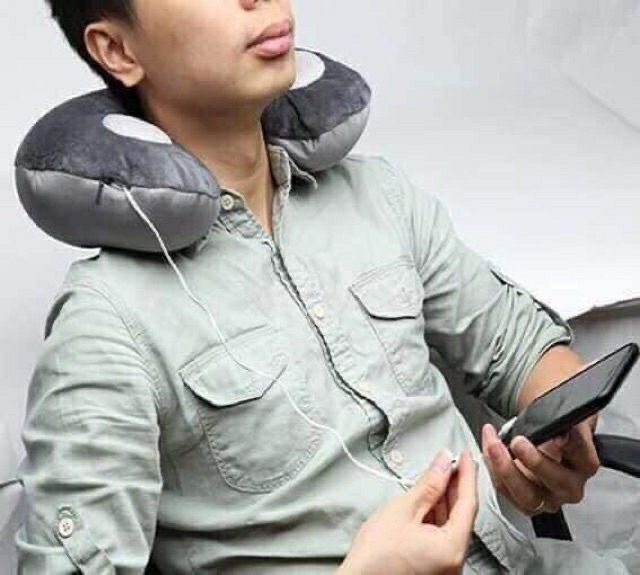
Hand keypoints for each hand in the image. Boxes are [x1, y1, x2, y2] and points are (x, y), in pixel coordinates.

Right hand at [338, 450, 477, 574]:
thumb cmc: (375, 557)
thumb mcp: (402, 510)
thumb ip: (428, 484)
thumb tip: (443, 464)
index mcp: (451, 548)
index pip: (468, 503)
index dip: (467, 475)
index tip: (465, 456)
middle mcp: (454, 561)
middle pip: (462, 515)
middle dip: (455, 486)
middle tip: (450, 462)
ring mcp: (445, 566)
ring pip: (452, 524)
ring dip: (445, 499)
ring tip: (437, 477)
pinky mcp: (435, 567)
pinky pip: (443, 535)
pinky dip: (437, 516)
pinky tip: (429, 501)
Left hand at [482, 414, 599, 515]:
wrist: (539, 439)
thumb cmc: (551, 428)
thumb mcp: (561, 415)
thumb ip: (564, 420)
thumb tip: (561, 432)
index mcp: (585, 463)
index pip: (582, 455)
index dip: (570, 446)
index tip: (555, 436)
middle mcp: (570, 486)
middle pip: (556, 482)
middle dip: (535, 461)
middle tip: (518, 441)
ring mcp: (548, 498)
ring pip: (528, 495)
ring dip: (506, 468)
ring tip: (493, 445)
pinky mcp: (525, 502)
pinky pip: (506, 491)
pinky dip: (493, 470)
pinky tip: (487, 451)